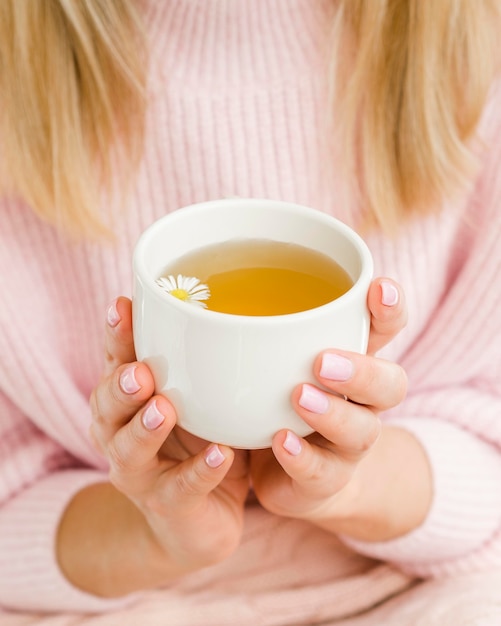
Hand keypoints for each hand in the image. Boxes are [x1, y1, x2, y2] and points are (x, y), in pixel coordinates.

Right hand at [89, 297, 249, 579]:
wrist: (197, 524)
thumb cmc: (194, 446)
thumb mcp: (195, 404)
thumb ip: (199, 369)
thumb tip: (229, 314)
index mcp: (126, 404)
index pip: (115, 364)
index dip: (116, 337)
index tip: (122, 305)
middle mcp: (120, 436)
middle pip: (107, 407)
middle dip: (121, 387)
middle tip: (140, 371)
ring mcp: (141, 475)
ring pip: (129, 451)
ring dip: (145, 429)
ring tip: (164, 409)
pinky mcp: (170, 506)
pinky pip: (181, 489)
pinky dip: (200, 470)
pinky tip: (220, 453)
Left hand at [249, 278, 419, 537]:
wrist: (290, 472)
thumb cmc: (284, 398)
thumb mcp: (280, 359)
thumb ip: (265, 326)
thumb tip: (210, 269)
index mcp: (356, 362)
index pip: (386, 329)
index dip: (390, 310)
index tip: (378, 286)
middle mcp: (363, 403)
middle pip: (390, 385)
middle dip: (363, 371)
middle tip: (322, 360)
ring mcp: (347, 445)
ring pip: (362, 431)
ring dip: (333, 414)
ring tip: (299, 397)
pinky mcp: (324, 480)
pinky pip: (321, 473)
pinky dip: (302, 456)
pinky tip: (279, 440)